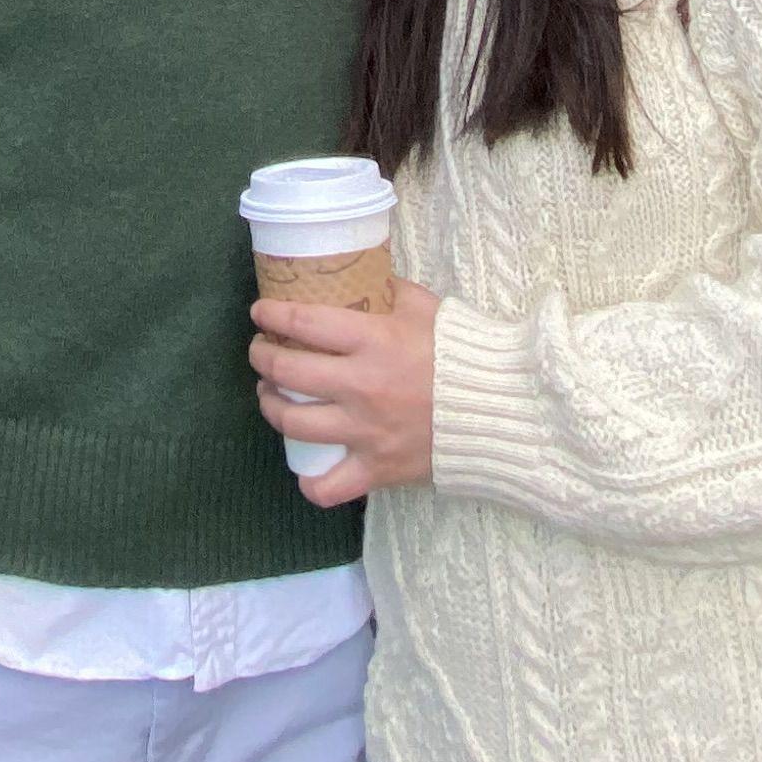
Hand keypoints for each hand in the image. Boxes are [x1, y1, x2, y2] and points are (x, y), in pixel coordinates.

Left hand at [251, 285, 440, 508]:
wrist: (502, 408)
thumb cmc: (461, 352)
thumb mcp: (425, 307)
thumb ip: (388, 290)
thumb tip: (359, 274)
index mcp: (373, 340)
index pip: (303, 322)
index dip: (271, 314)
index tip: (259, 312)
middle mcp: (361, 385)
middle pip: (287, 370)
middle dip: (262, 357)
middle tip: (261, 352)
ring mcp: (365, 431)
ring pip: (293, 423)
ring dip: (271, 405)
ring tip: (272, 395)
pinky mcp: (376, 469)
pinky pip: (326, 487)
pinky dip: (310, 481)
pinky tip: (307, 467)